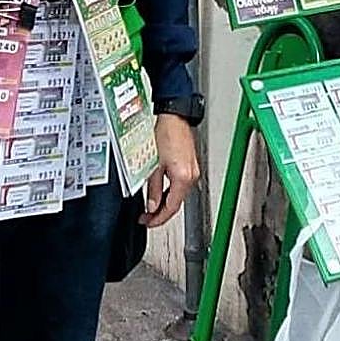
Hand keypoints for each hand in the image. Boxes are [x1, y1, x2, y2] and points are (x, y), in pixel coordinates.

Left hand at [139, 113, 199, 227]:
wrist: (174, 118)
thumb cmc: (165, 134)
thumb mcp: (153, 165)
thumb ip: (152, 188)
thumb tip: (151, 205)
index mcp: (182, 178)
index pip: (171, 207)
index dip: (158, 218)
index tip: (148, 222)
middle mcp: (191, 177)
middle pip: (176, 204)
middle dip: (160, 213)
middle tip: (147, 218)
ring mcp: (193, 172)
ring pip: (178, 196)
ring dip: (165, 203)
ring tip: (151, 207)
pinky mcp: (190, 167)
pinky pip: (180, 186)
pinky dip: (170, 193)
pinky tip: (160, 193)